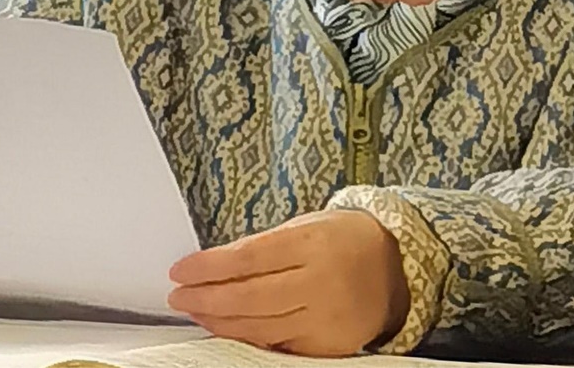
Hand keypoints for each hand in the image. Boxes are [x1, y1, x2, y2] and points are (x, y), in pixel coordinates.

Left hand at [167, 209, 409, 356]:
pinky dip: (250, 339)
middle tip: (177, 297)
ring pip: (261, 327)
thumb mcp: (301, 227)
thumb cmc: (339, 238)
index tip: (179, 271)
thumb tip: (211, 270)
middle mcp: (320, 282)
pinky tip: (227, 331)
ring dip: (220, 322)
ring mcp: (328, 318)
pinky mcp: (332, 345)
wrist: (396, 265)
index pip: (245, 258)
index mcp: (310, 243)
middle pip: (249, 298)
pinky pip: (281, 346)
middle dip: (205, 299)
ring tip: (196, 312)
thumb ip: (260, 249)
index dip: (207, 267)